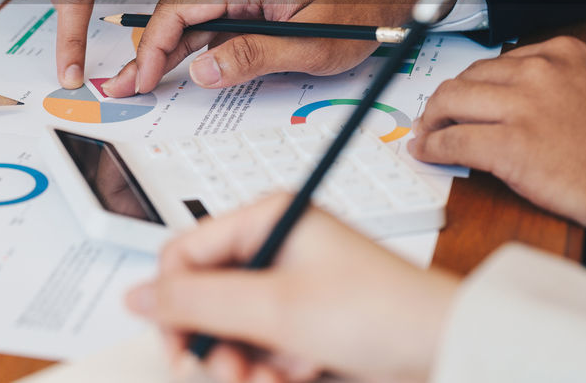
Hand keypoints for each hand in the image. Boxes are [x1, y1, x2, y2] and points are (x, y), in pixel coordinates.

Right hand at [103, 0, 457, 96]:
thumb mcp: (310, 44)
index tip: (141, 81)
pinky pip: (215, 21)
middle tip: (122, 87)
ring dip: (171, 53)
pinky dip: (198, 47)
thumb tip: (200, 72)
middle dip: (149, 55)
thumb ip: (251, 57)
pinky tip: (181, 70)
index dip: (152, 49)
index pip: (177, 11)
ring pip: (194, 21)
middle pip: (178, 17)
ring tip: (142, 83)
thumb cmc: (361, 5)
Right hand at [126, 194, 458, 382]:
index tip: (177, 344)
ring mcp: (290, 290)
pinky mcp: (306, 327)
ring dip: (242, 364)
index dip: (172, 301)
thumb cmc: (382, 310)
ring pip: (230, 332)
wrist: (449, 350)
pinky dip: (269, 372)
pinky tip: (296, 377)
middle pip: (204, 299)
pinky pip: (261, 351)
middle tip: (230, 370)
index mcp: (266, 218)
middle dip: (213, 342)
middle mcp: (274, 249)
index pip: (184, 253)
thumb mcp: (275, 307)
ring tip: (269, 379)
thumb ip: (197, 302)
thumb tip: (136, 296)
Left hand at [409, 36, 585, 261]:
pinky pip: (453, 142)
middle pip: (468, 79)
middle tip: (436, 118)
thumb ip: (561, 88)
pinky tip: (427, 153)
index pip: (497, 63)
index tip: (464, 98)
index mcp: (563, 55)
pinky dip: (433, 148)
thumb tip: (521, 101)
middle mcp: (539, 73)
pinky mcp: (509, 146)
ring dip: (433, 121)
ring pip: (452, 103)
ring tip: (427, 134)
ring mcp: (522, 108)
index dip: (474, 85)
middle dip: (448, 101)